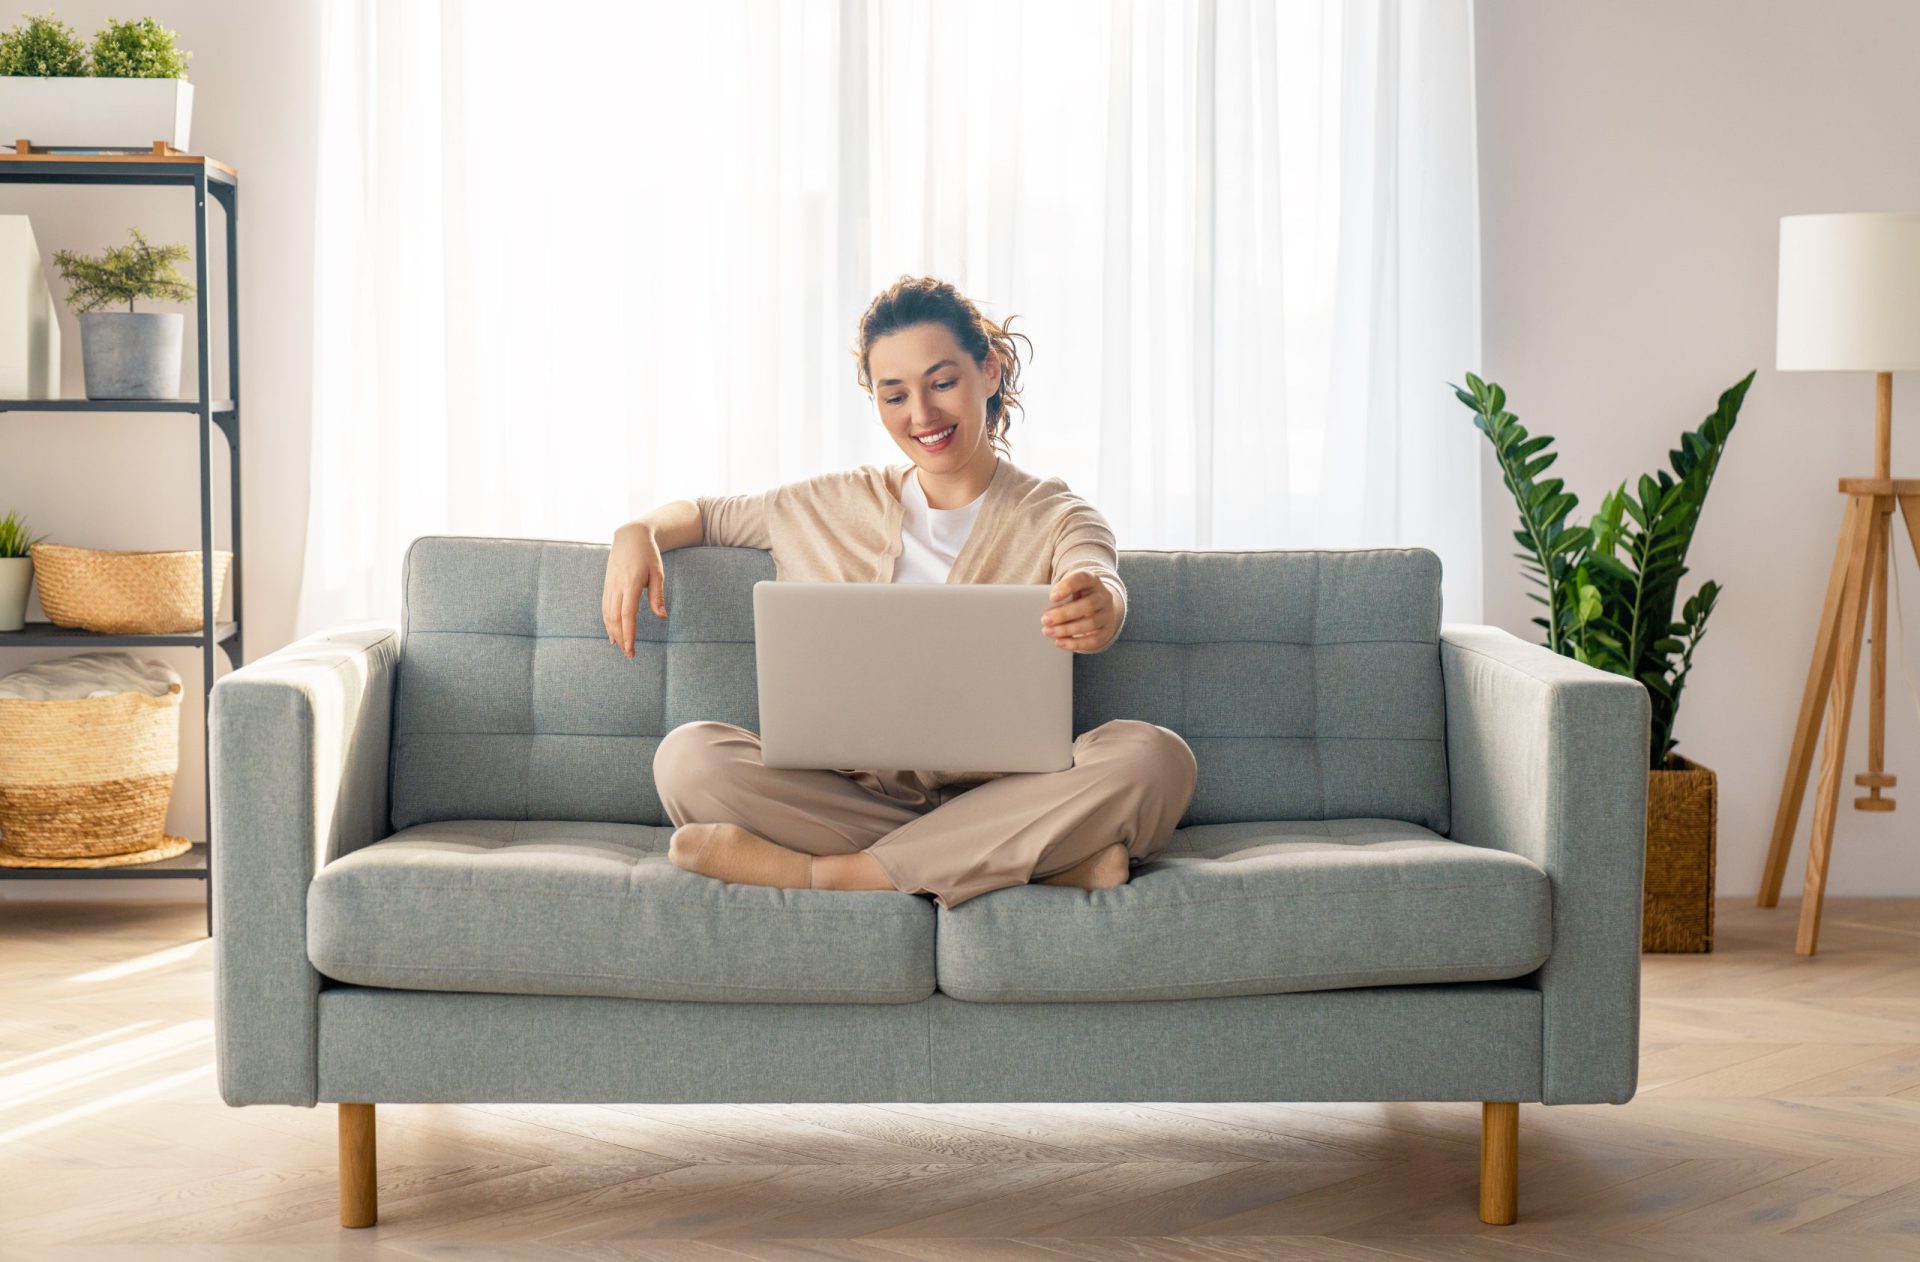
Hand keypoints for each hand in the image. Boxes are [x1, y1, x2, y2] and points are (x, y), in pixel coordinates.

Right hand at [602, 522, 666, 656]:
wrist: (630, 537)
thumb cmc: (648, 555)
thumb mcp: (658, 573)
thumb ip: (657, 595)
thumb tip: (662, 616)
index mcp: (630, 584)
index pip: (627, 614)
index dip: (628, 634)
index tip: (630, 649)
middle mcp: (616, 587)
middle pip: (615, 618)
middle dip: (621, 639)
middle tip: (629, 655)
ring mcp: (609, 586)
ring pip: (607, 614)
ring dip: (613, 633)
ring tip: (620, 647)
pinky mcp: (606, 586)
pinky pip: (604, 607)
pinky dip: (607, 622)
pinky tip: (612, 633)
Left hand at [1041, 569, 1116, 652]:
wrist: (1097, 607)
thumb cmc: (1076, 597)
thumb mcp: (1069, 590)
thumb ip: (1059, 596)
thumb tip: (1044, 611)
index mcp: (1091, 580)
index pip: (1082, 579)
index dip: (1067, 587)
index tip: (1051, 597)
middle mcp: (1103, 596)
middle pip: (1087, 604)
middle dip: (1063, 614)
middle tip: (1044, 620)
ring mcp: (1107, 614)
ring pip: (1090, 623)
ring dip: (1066, 630)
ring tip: (1048, 632)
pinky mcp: (1106, 631)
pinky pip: (1093, 640)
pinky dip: (1075, 643)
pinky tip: (1059, 642)